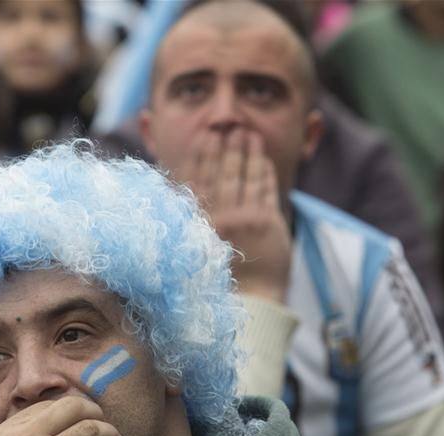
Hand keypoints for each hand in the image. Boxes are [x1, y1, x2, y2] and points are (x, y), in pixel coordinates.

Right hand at [174, 129, 291, 302]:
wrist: (250, 298)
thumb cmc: (220, 276)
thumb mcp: (194, 248)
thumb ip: (190, 220)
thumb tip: (175, 194)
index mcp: (199, 225)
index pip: (198, 183)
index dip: (201, 157)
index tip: (204, 137)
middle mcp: (220, 220)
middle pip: (222, 175)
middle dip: (226, 149)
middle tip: (228, 129)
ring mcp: (245, 220)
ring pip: (245, 178)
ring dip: (248, 154)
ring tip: (249, 135)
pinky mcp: (268, 223)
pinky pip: (266, 190)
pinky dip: (265, 172)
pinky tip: (264, 160)